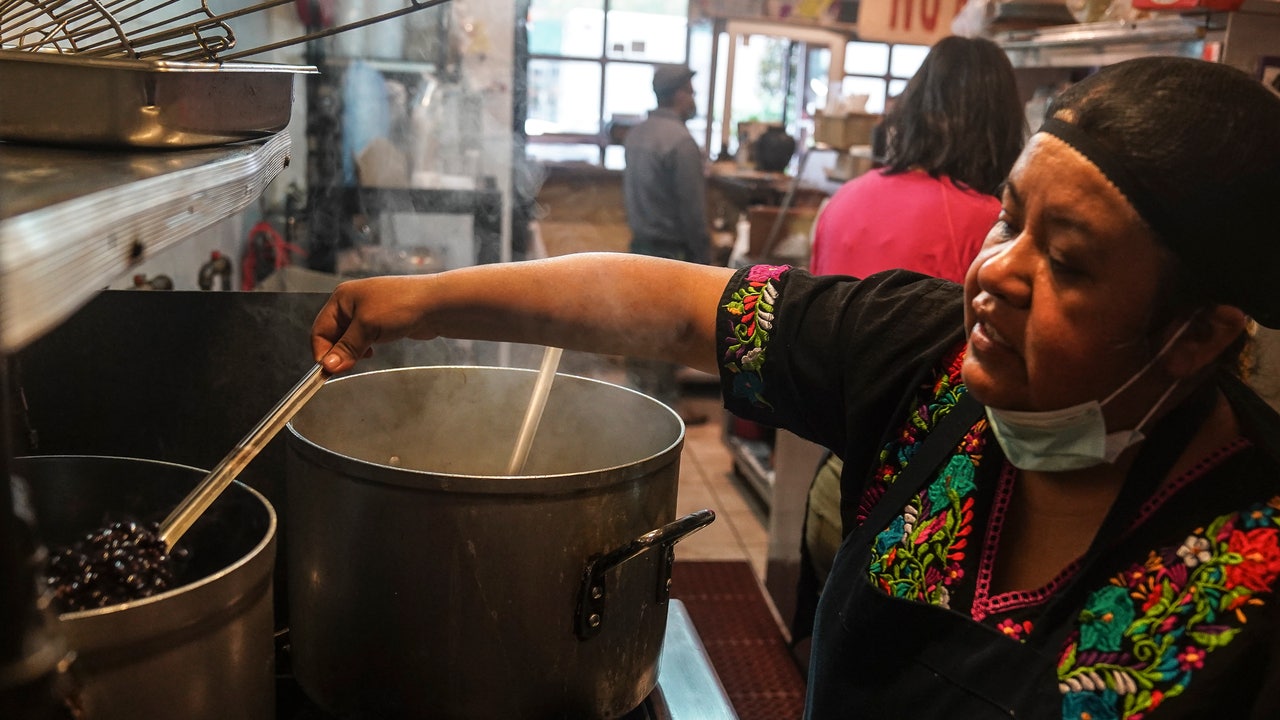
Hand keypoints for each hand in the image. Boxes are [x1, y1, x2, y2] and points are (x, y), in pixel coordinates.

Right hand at [311, 275, 437, 373]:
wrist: (436, 304)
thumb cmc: (401, 306)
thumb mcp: (367, 327)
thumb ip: (346, 348)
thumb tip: (329, 366)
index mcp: (341, 298)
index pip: (319, 330)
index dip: (322, 352)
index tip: (329, 371)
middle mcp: (351, 303)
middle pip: (332, 335)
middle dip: (338, 352)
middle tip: (346, 367)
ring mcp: (367, 312)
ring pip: (348, 338)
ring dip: (351, 351)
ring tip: (363, 357)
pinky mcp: (380, 322)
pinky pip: (363, 338)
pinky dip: (363, 348)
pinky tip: (372, 352)